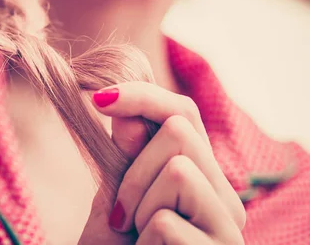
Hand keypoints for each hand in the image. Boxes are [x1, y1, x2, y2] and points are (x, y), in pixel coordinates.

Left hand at [92, 82, 245, 243]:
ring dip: (138, 204)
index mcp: (203, 173)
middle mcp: (226, 195)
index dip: (141, 95)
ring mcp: (228, 226)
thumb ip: (127, 155)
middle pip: (180, 129)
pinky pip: (166, 221)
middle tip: (123, 213)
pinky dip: (142, 242)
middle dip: (134, 167)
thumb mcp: (118, 196)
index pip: (183, 110)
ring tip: (139, 238)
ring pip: (176, 168)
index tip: (97, 98)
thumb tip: (125, 110)